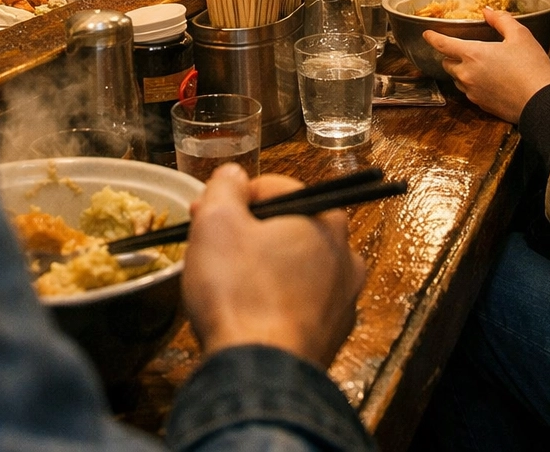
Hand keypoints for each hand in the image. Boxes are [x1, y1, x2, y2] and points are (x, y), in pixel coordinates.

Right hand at [182, 166, 365, 366]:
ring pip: (294, 265)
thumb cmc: (239, 290)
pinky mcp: (333, 334)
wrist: (260, 374)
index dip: (232, 198)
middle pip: (287, 227)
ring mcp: (344, 298)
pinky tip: (249, 313)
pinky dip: (276, 301)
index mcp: (324, 219)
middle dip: (248, 231)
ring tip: (228, 283)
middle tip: (211, 247)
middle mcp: (346, 254)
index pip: (273, 188)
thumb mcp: (216, 223)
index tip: (204, 215)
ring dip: (263, 266)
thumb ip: (224, 187)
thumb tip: (233, 175)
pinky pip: (299, 303)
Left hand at [423, 7, 549, 122]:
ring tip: (480, 66)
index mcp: (472, 54)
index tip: (427, 34)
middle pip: (447, 63)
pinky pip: (469, 92)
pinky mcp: (480, 105)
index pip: (443, 44)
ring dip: (462, 71)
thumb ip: (501, 20)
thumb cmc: (531, 67)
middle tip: (465, 50)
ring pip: (457, 79)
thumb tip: (488, 12)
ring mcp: (472, 92)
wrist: (541, 103)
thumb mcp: (520, 36)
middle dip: (451, 56)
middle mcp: (466, 74)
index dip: (433, 37)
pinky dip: (473, 84)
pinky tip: (489, 81)